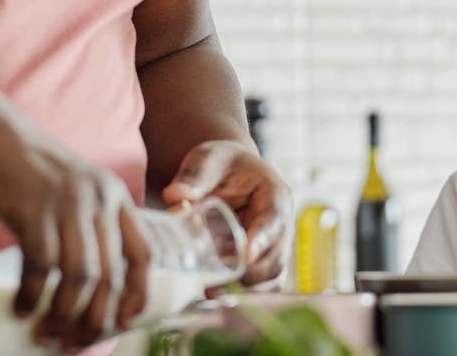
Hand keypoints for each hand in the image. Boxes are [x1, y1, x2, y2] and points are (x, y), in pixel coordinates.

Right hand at [0, 107, 149, 350]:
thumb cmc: (19, 166)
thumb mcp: (66, 186)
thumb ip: (77, 218)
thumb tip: (76, 281)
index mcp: (112, 194)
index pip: (144, 251)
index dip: (139, 293)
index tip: (125, 323)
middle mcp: (97, 198)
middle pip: (111, 274)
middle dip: (95, 320)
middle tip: (73, 343)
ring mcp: (66, 202)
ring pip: (81, 276)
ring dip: (65, 315)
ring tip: (47, 334)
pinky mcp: (31, 208)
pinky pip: (41, 265)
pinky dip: (33, 294)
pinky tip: (23, 308)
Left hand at [160, 139, 292, 286]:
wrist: (226, 173)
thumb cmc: (220, 164)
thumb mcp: (207, 159)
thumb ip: (194, 175)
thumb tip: (175, 196)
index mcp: (274, 195)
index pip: (274, 221)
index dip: (262, 240)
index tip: (245, 256)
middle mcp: (280, 227)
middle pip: (275, 260)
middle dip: (248, 276)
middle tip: (215, 283)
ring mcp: (273, 249)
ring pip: (270, 281)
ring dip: (244, 291)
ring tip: (210, 292)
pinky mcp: (259, 266)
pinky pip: (258, 290)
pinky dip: (240, 298)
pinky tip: (211, 295)